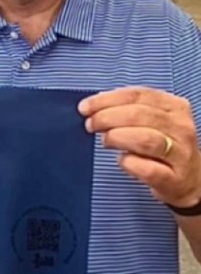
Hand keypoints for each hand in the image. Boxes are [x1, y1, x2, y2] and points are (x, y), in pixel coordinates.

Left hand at [79, 87, 200, 207]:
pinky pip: (148, 169)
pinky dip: (129, 163)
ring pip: (146, 139)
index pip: (138, 95)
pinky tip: (122, 160)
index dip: (106, 100)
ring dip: (117, 137)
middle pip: (139, 115)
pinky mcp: (173, 179)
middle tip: (90, 125)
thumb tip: (93, 106)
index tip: (85, 107)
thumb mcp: (152, 121)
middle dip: (107, 117)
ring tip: (105, 141)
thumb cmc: (163, 147)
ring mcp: (180, 154)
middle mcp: (181, 127)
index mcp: (174, 107)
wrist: (189, 179)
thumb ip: (127, 110)